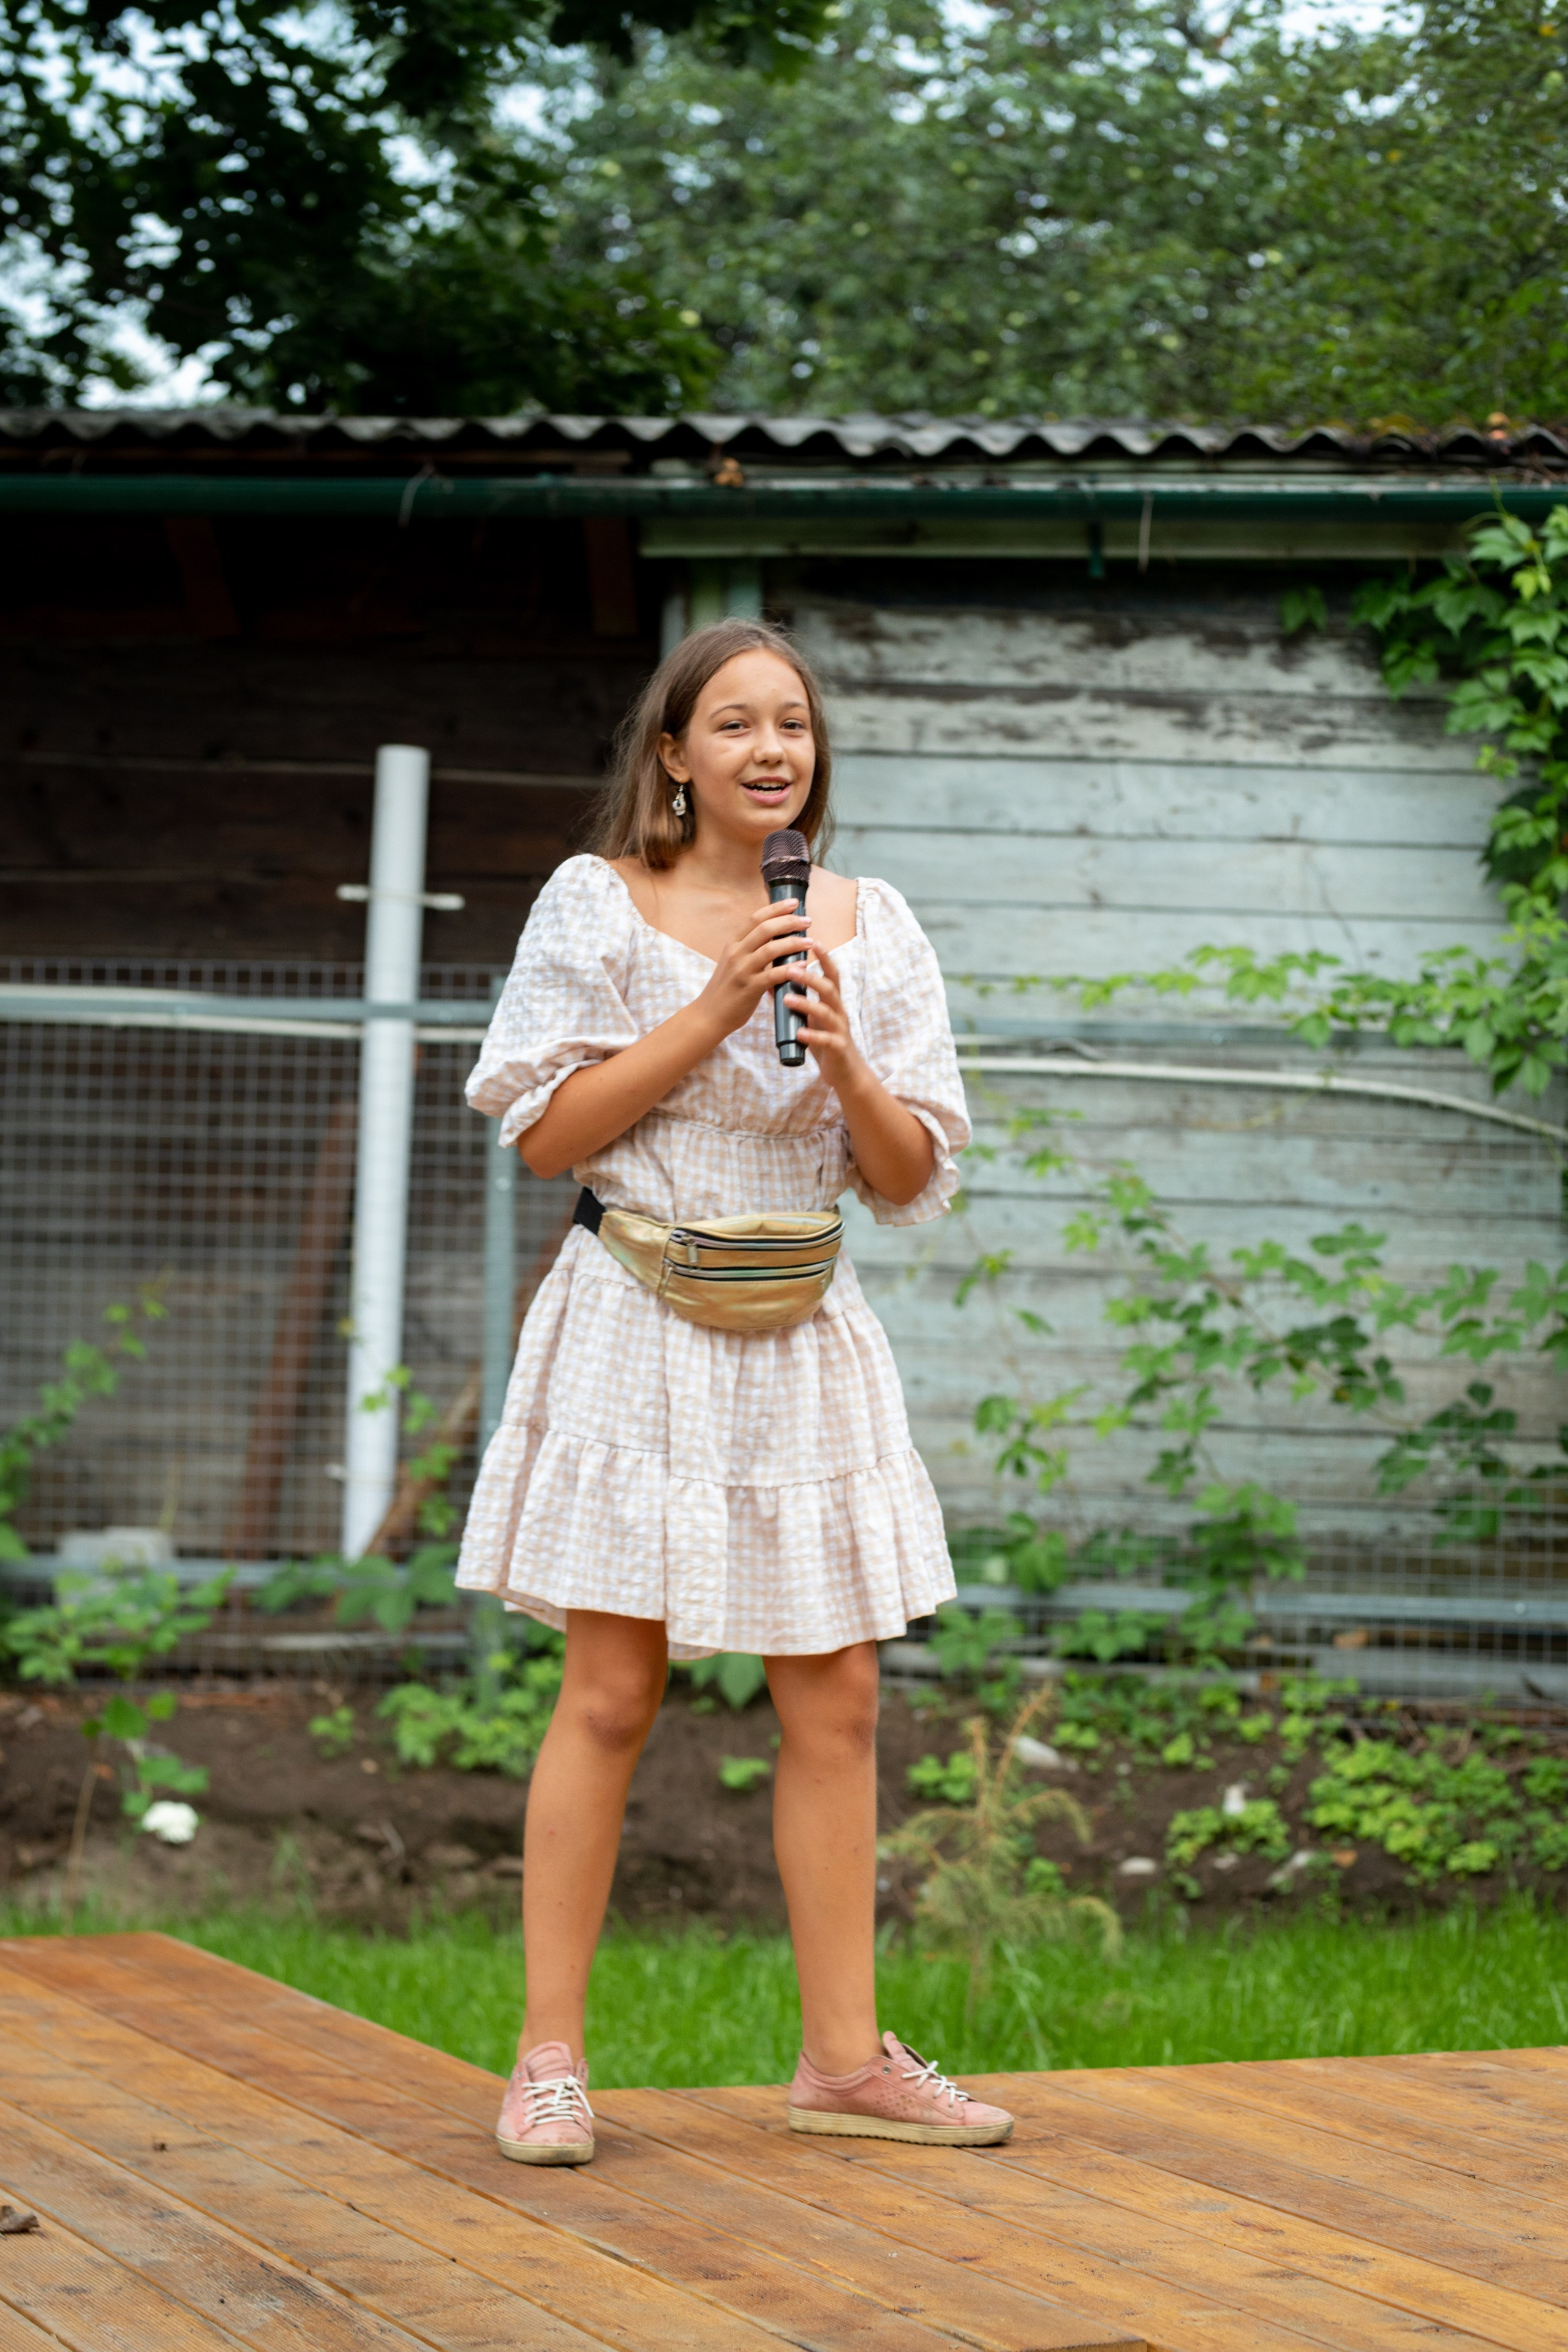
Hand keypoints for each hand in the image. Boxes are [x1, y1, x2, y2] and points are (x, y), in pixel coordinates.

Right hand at [696, 898, 816, 1041]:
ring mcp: (742, 970)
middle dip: (789, 922)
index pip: (756, 918)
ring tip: (810, 941)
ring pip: (771, 949)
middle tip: (807, 921)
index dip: (776, 908)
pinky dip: (790, 968)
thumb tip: (778, 937)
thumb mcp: (734, 962)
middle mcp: (736, 953)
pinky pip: (774, 974)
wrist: (709, 1015)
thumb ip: (751, 949)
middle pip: (766, 928)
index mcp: (733, 944)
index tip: (794, 904)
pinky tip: (803, 965)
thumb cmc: (726, 989)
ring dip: (794, 943)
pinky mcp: (750, 988)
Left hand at [784, 944, 860, 1091]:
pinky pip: (827, 1040)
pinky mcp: (838, 1048)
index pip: (831, 974)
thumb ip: (799, 1002)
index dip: (824, 957)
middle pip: (829, 988)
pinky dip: (813, 1035)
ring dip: (806, 1003)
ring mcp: (840, 1029)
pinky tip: (800, 1033)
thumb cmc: (826, 1041)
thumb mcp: (812, 1018)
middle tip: (790, 968)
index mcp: (833, 1002)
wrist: (845, 1072)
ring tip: (787, 998)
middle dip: (811, 977)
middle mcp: (839, 1012)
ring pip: (826, 1011)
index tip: (813, 941)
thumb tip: (773, 983)